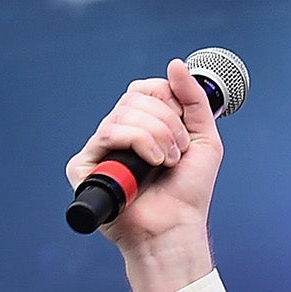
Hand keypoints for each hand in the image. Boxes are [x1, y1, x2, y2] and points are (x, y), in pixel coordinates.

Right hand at [66, 59, 223, 248]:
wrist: (176, 227)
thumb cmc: (189, 192)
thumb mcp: (205, 140)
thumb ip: (195, 100)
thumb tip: (175, 64)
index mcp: (143, 126)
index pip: (146, 88)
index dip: (170, 101)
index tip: (185, 128)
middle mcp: (118, 134)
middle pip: (136, 97)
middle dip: (169, 123)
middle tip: (179, 153)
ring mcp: (101, 148)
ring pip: (125, 113)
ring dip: (159, 136)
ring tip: (167, 163)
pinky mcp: (85, 164)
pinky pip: (110, 132)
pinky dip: (141, 143)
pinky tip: (152, 165)